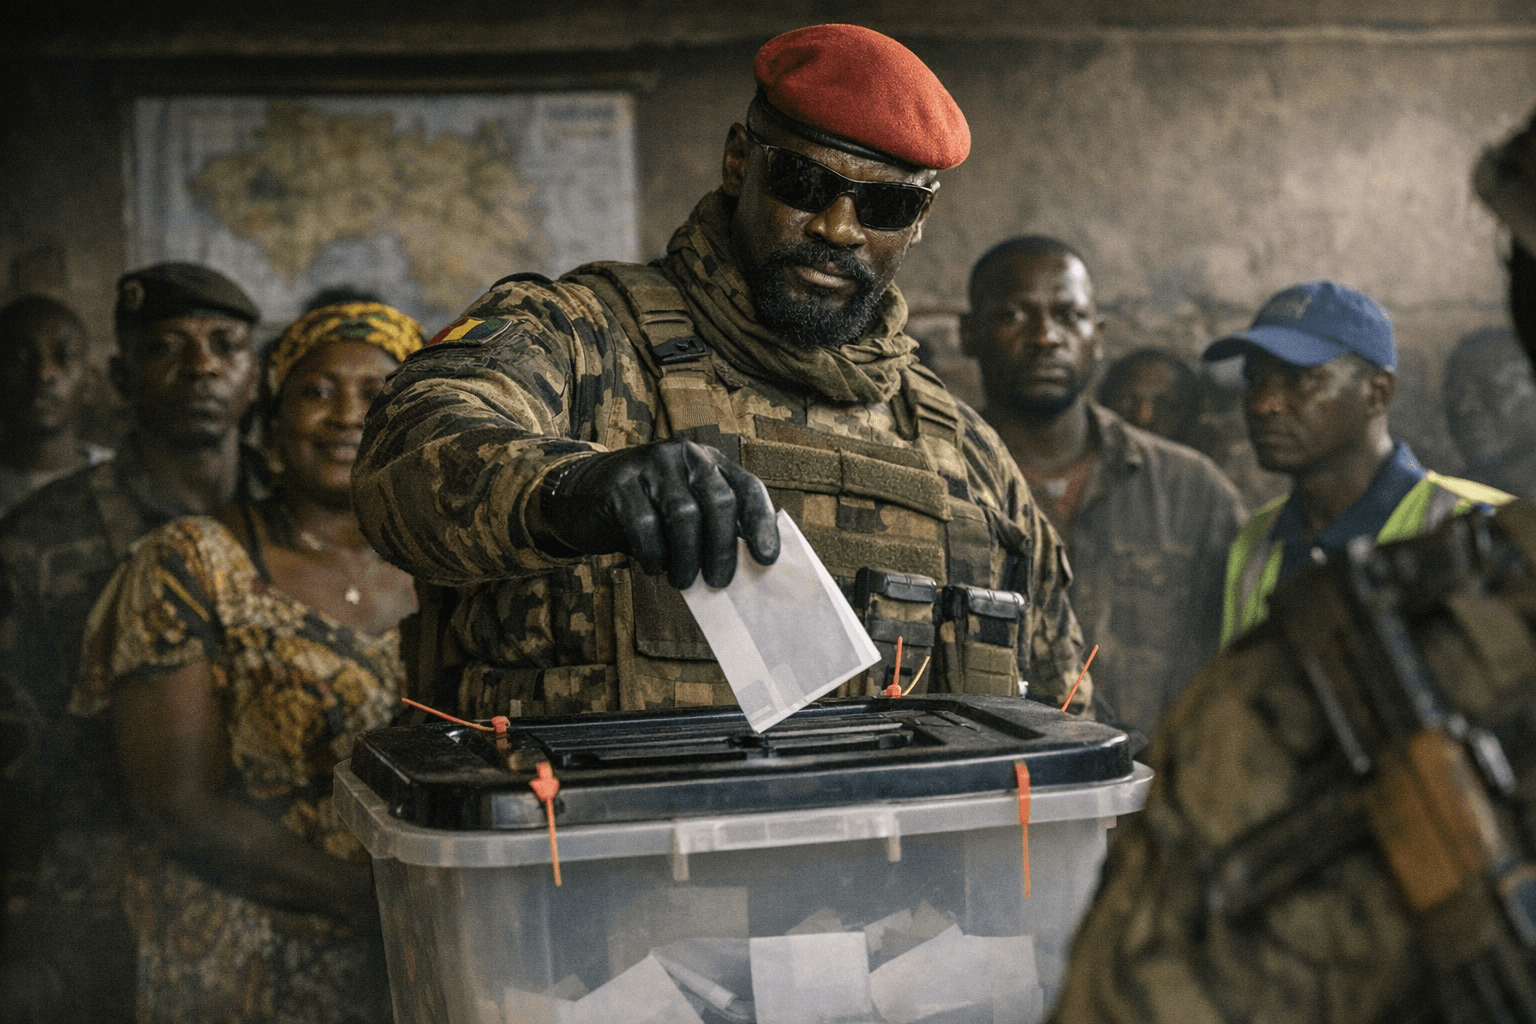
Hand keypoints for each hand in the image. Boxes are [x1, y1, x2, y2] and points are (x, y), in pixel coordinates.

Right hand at [540, 439, 778, 588]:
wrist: (582, 497)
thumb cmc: (646, 512)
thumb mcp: (683, 510)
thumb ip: (713, 527)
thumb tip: (747, 567)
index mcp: (709, 461)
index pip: (746, 488)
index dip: (761, 524)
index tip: (767, 559)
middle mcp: (683, 455)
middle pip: (717, 501)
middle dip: (722, 548)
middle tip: (720, 582)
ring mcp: (650, 465)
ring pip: (683, 515)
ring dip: (687, 557)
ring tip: (684, 581)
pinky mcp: (619, 483)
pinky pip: (644, 524)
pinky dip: (654, 554)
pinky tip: (654, 567)